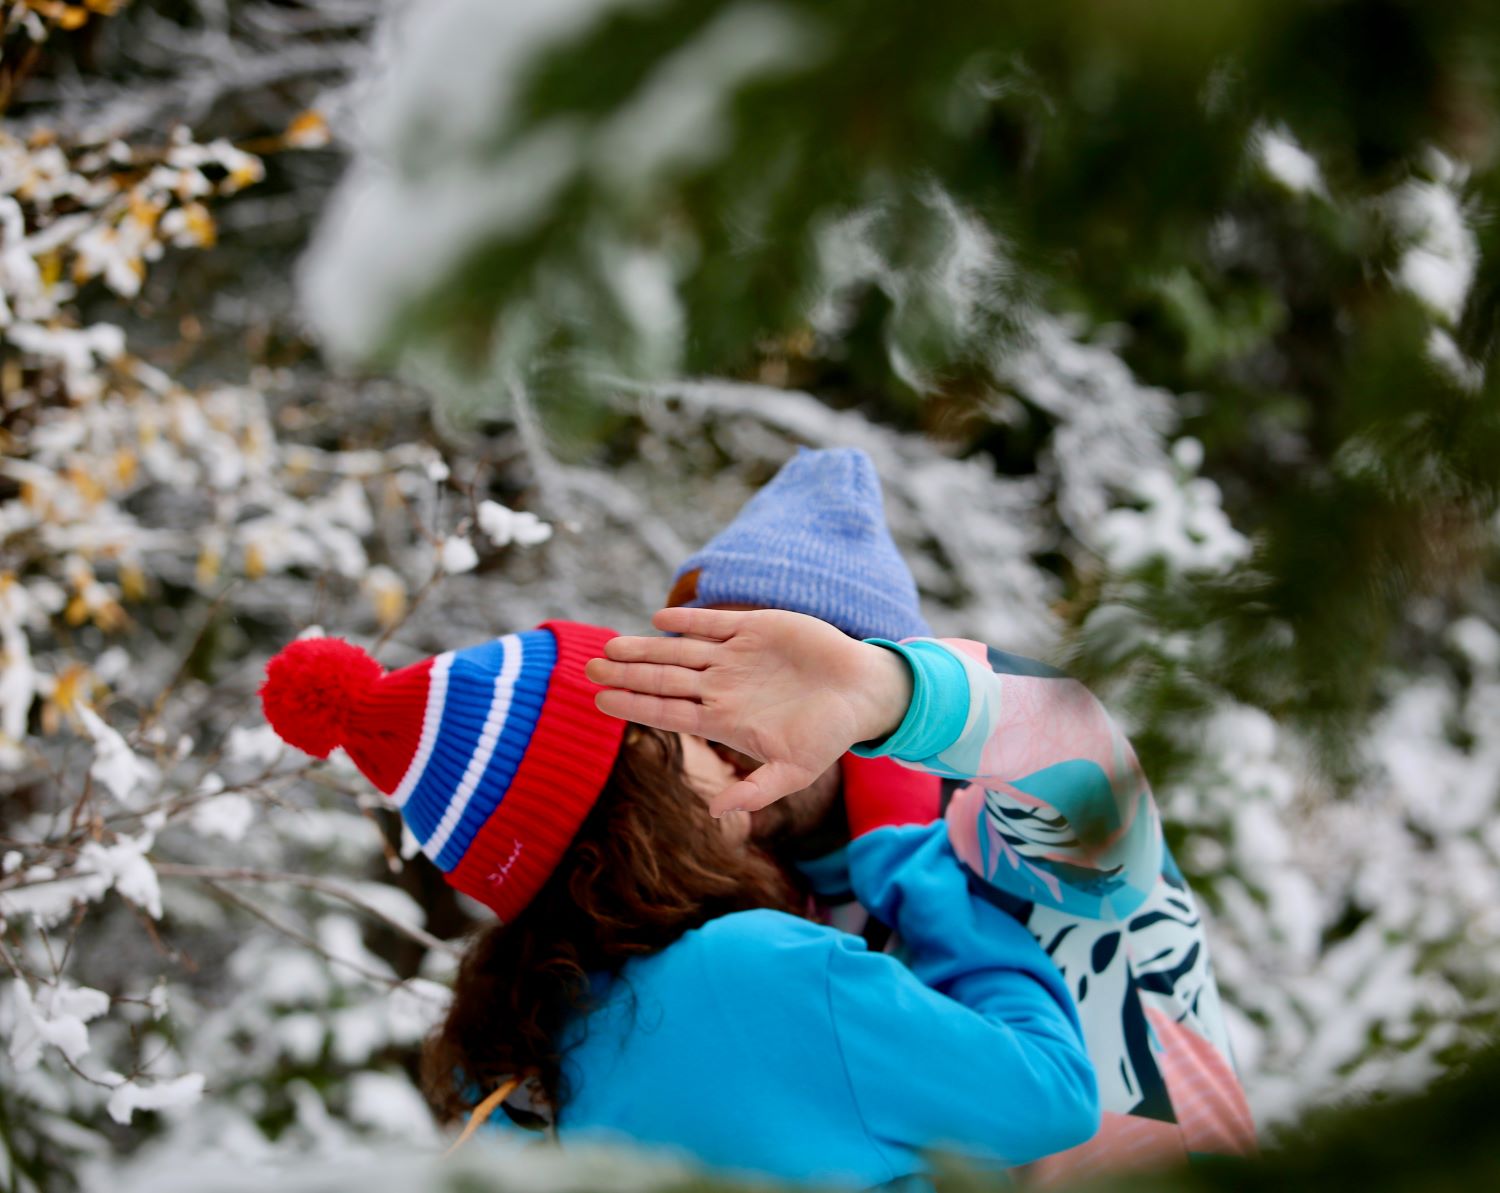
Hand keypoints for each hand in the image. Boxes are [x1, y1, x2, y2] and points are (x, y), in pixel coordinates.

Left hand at [586, 608, 911, 816]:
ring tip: (610, 647)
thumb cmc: (829, 735)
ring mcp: (735, 656)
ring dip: (645, 647)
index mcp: (724, 719)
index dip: (633, 706)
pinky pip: (713, 623)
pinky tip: (660, 620)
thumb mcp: (795, 771)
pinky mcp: (755, 628)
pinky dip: (687, 620)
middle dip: (625, 674)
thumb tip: (716, 813)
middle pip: (662, 679)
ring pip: (679, 650)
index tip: (599, 702)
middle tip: (587, 670)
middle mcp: (722, 686)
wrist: (861, 692)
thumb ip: (756, 792)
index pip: (667, 712)